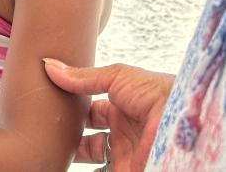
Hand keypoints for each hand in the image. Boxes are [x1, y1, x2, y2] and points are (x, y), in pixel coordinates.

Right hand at [44, 59, 174, 171]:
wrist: (183, 122)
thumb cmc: (159, 94)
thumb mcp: (118, 77)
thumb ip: (82, 77)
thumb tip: (49, 66)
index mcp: (121, 107)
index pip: (89, 111)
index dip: (71, 109)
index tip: (47, 106)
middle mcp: (121, 132)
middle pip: (86, 136)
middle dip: (68, 134)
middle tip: (45, 130)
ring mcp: (123, 154)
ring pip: (89, 157)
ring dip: (71, 154)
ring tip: (47, 149)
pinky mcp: (124, 170)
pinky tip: (61, 164)